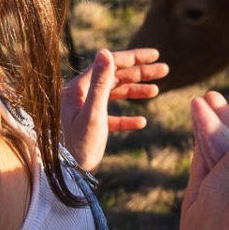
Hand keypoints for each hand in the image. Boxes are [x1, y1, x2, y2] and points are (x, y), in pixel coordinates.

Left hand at [61, 48, 167, 171]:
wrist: (63, 178)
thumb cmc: (76, 147)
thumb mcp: (93, 114)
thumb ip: (101, 83)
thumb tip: (105, 51)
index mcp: (77, 89)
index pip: (109, 64)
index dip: (133, 58)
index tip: (155, 55)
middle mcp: (79, 96)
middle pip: (113, 77)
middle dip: (140, 73)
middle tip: (165, 70)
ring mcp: (82, 112)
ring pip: (113, 96)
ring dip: (135, 92)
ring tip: (156, 91)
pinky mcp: (87, 128)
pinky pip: (110, 117)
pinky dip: (126, 118)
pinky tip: (141, 122)